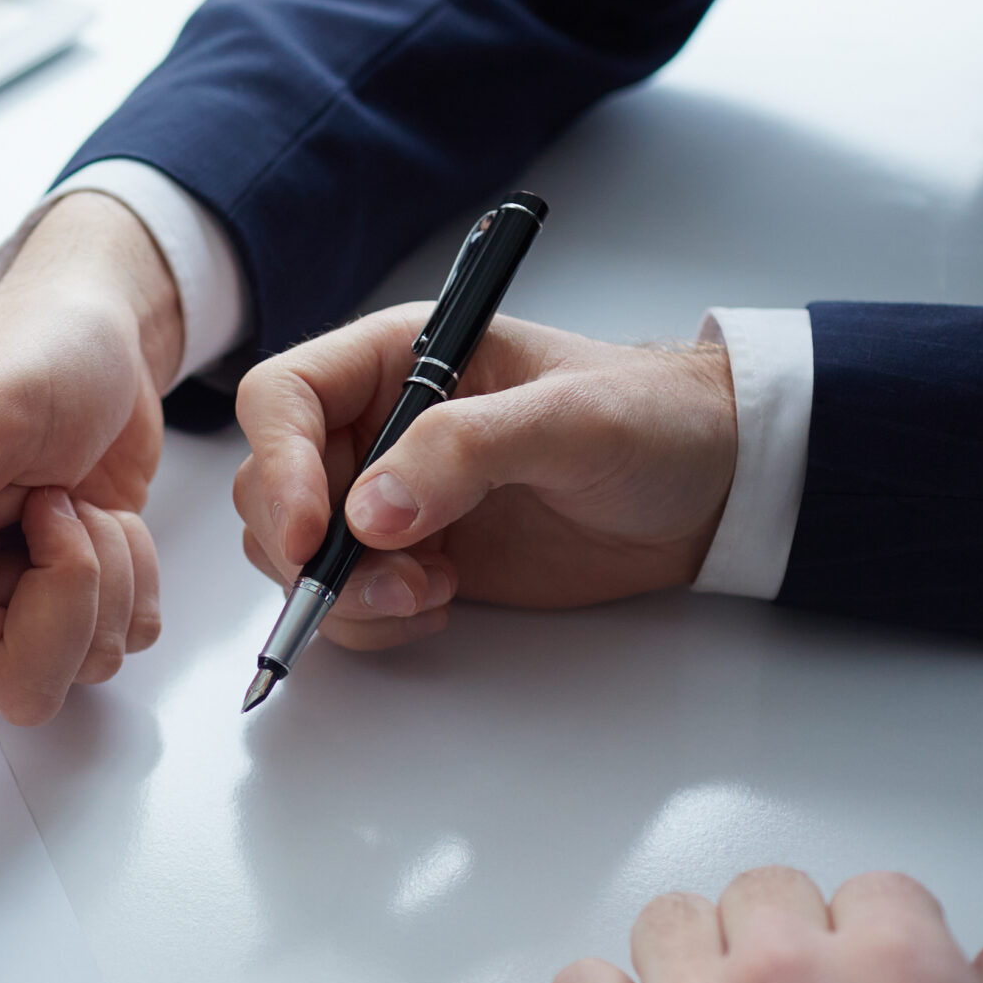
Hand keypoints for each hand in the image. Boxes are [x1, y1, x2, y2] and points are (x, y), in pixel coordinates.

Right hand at [0, 193, 176, 939]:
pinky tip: (108, 522)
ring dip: (103, 586)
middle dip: (60, 601)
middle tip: (56, 511)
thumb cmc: (20, 353)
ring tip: (82, 506)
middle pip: (2, 687)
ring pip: (68, 674)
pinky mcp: (60, 603)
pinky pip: (114, 648)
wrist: (102, 325)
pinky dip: (132, 585)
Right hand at [232, 307, 737, 649]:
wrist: (711, 488)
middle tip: (392, 583)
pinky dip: (373, 620)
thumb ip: (465, 450)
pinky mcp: (409, 560)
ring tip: (434, 591)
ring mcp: (386, 499)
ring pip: (296, 556)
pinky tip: (444, 601)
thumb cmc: (653, 421)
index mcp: (394, 362)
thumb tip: (369, 512)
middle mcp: (373, 428)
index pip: (283, 400)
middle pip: (271, 489)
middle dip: (309, 550)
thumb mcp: (570, 418)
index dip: (279, 464)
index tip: (311, 533)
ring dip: (345, 593)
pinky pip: (344, 602)